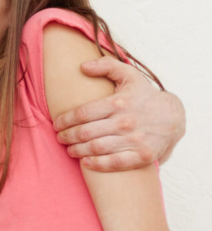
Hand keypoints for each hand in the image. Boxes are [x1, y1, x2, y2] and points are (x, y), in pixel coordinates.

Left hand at [53, 57, 184, 170]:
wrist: (174, 117)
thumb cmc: (144, 97)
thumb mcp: (129, 76)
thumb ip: (107, 66)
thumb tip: (82, 66)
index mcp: (118, 103)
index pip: (82, 113)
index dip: (65, 120)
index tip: (57, 124)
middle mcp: (125, 122)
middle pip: (85, 132)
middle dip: (67, 136)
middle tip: (60, 138)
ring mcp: (134, 140)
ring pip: (95, 148)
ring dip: (76, 150)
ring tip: (69, 149)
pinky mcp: (142, 156)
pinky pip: (113, 163)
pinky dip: (96, 164)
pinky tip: (85, 162)